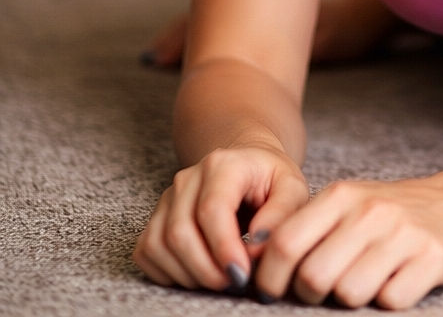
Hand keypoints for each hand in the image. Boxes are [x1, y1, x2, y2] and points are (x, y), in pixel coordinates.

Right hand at [133, 144, 308, 292]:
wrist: (248, 163)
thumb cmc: (271, 178)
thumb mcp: (292, 187)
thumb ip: (281, 213)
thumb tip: (256, 249)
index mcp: (223, 164)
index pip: (211, 210)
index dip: (222, 248)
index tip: (241, 274)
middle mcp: (188, 178)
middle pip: (181, 232)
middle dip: (206, 269)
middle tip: (234, 282)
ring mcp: (168, 197)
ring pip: (160, 245)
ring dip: (189, 274)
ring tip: (220, 277)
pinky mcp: (157, 216)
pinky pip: (148, 252)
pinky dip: (169, 272)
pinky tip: (197, 272)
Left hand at [253, 175, 442, 309]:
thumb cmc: (391, 212)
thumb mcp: (348, 207)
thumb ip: (307, 229)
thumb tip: (253, 261)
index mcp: (342, 196)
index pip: (285, 244)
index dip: (272, 278)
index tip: (278, 290)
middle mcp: (370, 211)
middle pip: (313, 277)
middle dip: (313, 295)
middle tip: (328, 289)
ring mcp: (402, 233)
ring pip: (350, 294)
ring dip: (354, 298)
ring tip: (369, 279)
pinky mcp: (432, 257)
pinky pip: (391, 301)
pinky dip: (390, 299)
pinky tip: (398, 279)